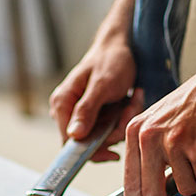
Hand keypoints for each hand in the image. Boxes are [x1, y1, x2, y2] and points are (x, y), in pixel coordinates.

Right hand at [49, 0, 142, 161]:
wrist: (121, 47)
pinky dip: (125, 118)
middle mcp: (68, 113)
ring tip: (133, 100)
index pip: (70, 143)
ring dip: (123, 122)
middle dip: (114, 130)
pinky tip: (131, 100)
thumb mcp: (101, 85)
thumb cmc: (110, 61)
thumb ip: (86, 110)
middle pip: (90, 142)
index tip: (114, 143)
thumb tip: (74, 135)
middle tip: (130, 108)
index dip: (93, 148)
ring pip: (104, 137)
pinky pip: (111, 130)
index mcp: (62, 104)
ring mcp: (82, 116)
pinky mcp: (96, 117)